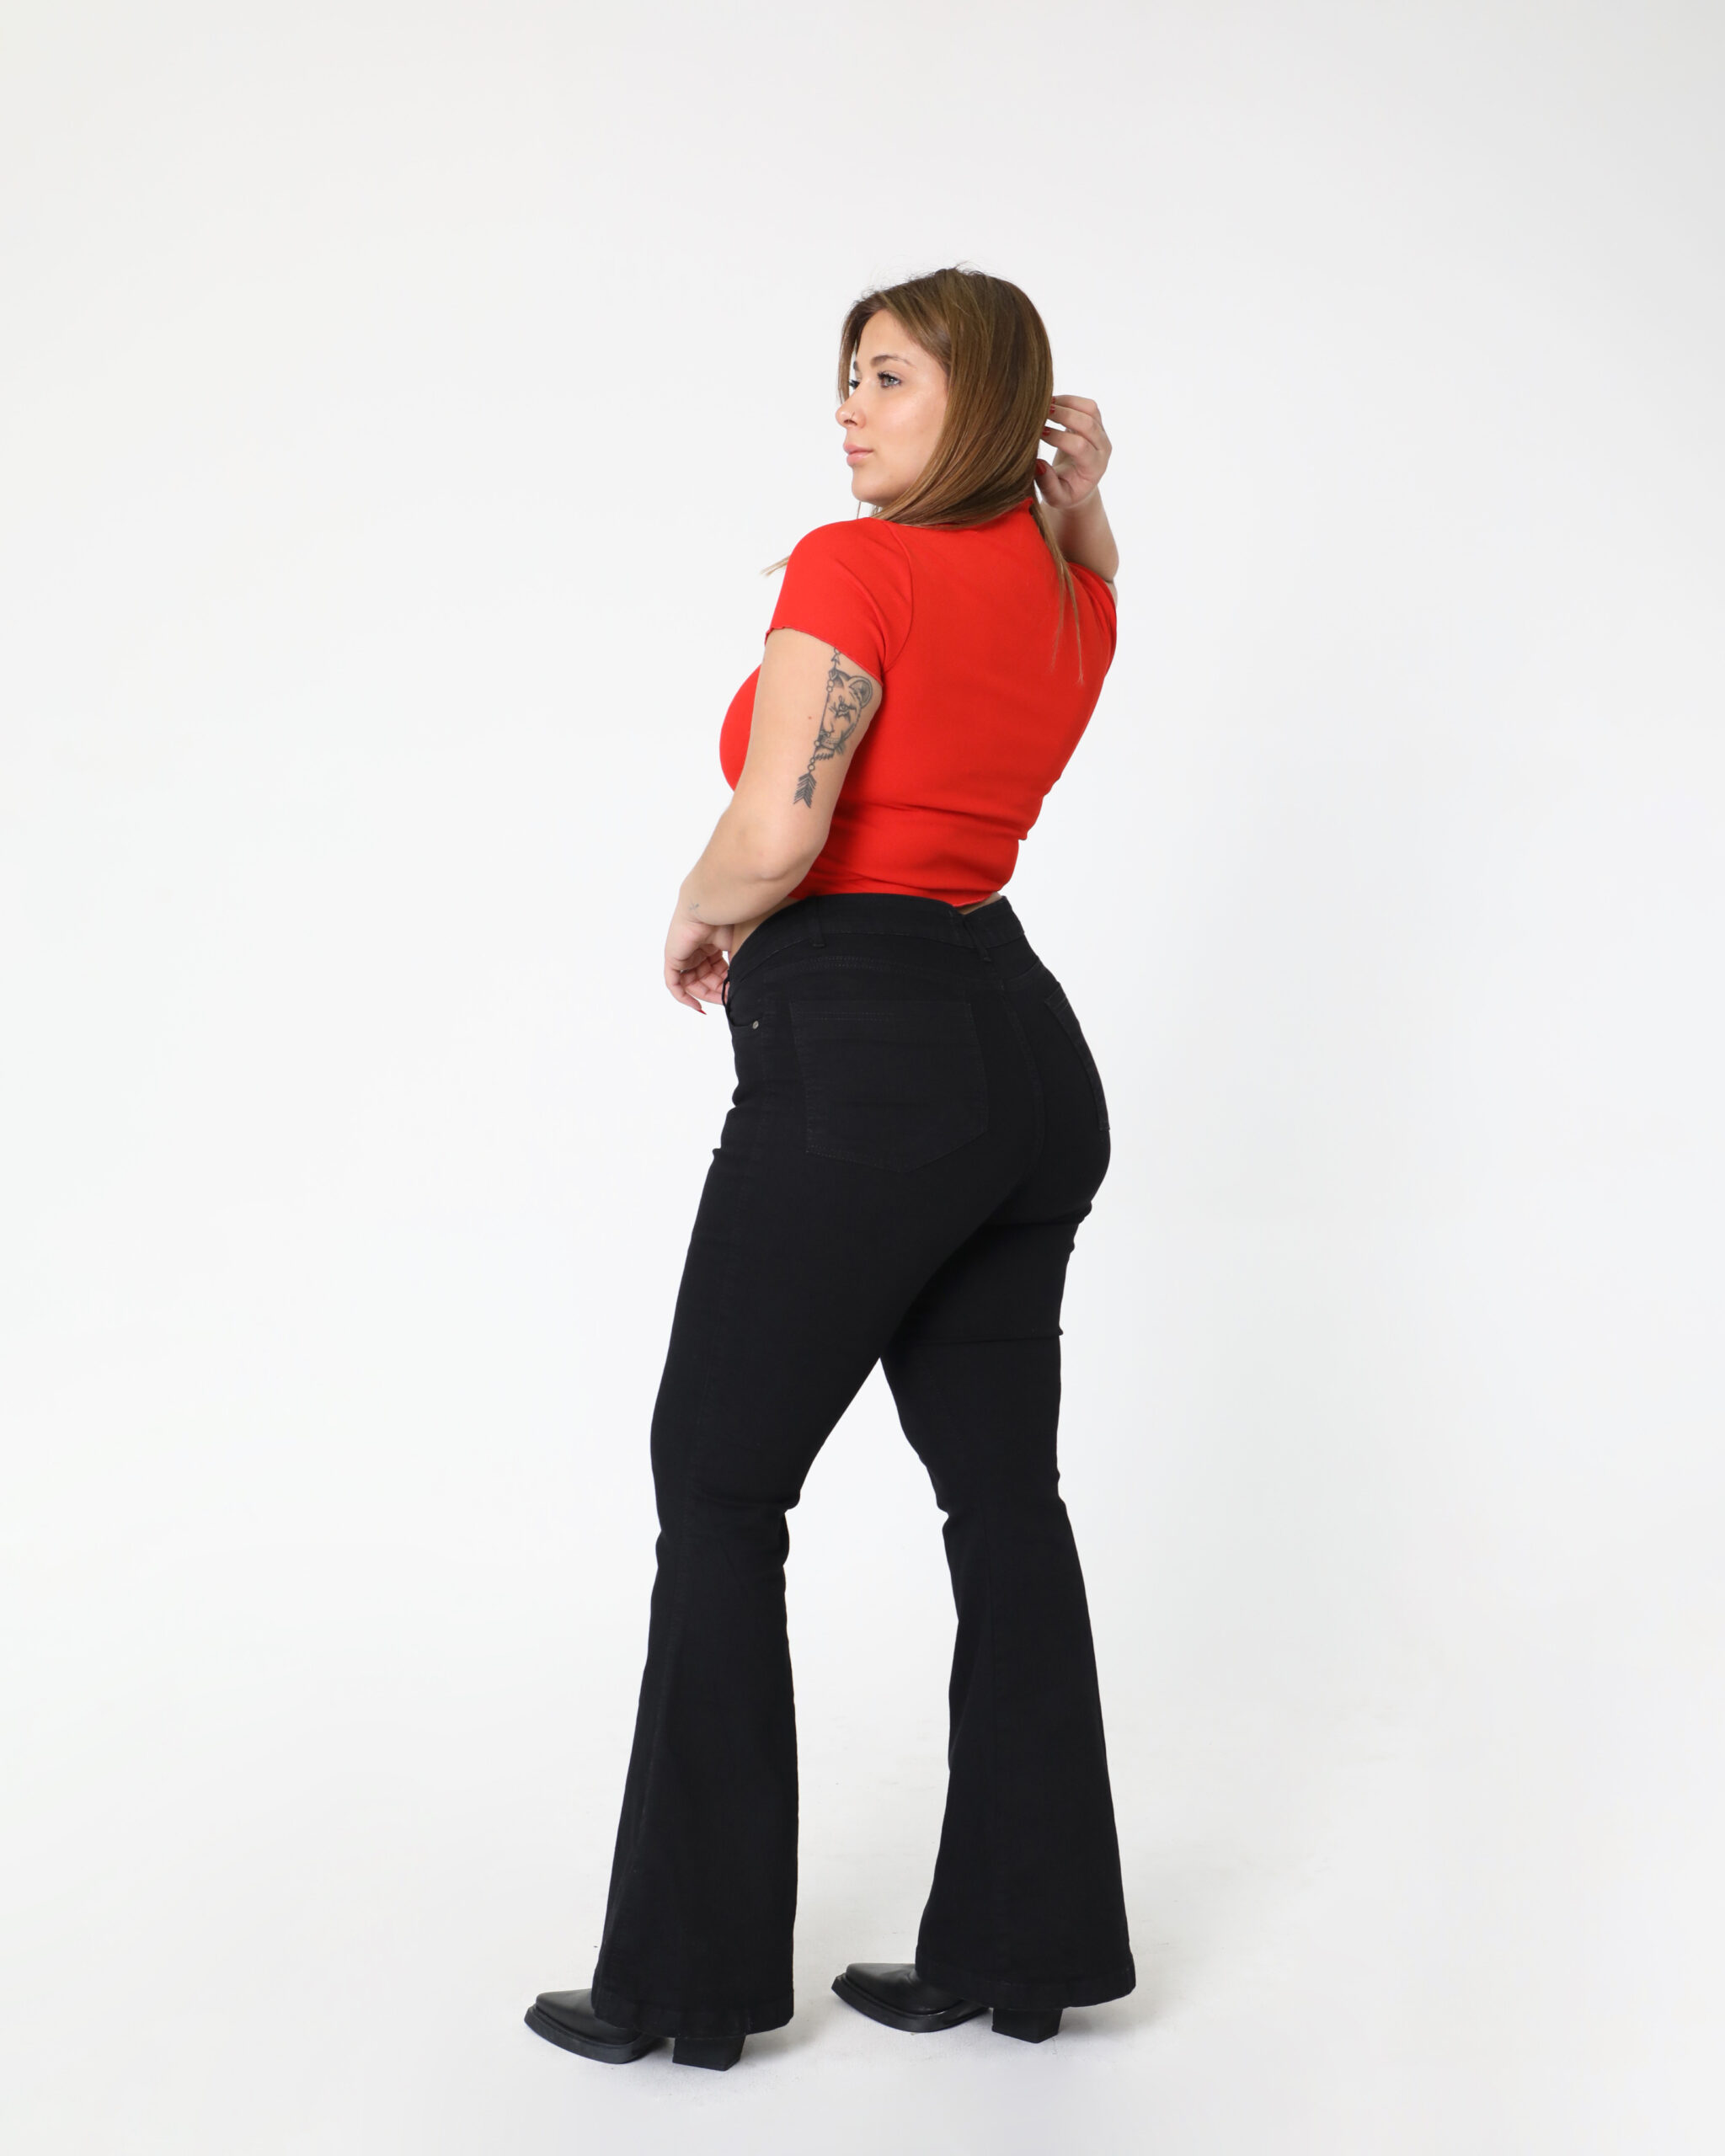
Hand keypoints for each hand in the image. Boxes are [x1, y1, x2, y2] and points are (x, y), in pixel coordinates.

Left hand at [665, 906, 731, 1012]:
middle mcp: (696, 950)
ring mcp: (684, 954)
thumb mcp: (737, 947)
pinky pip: (674, 984)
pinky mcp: (672, 958)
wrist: (710, 907)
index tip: (736, 994)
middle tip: (729, 999)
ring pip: (692, 984)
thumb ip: (738, 966)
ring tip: (720, 999)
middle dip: (718, 991)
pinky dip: (684, 997)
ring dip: (706, 994)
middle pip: (705, 979)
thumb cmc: (726, 919)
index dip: (726, 985)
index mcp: (711, 945)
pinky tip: (697, 1005)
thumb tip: (742, 986)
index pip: (717, 972)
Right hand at [1034, 395, 1110, 510]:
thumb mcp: (1056, 497)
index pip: (1080, 447)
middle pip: (1088, 424)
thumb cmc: (1065, 492)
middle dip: (1063, 415)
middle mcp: (1102, 448)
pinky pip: (1087, 405)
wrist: (1078, 485)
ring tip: (1044, 405)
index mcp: (1094, 467)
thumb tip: (1038, 465)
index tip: (1038, 434)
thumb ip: (1048, 485)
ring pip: (1090, 409)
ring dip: (1067, 403)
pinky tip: (1051, 404)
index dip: (1059, 438)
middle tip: (1039, 413)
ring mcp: (1101, 433)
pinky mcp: (1096, 422)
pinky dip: (1069, 400)